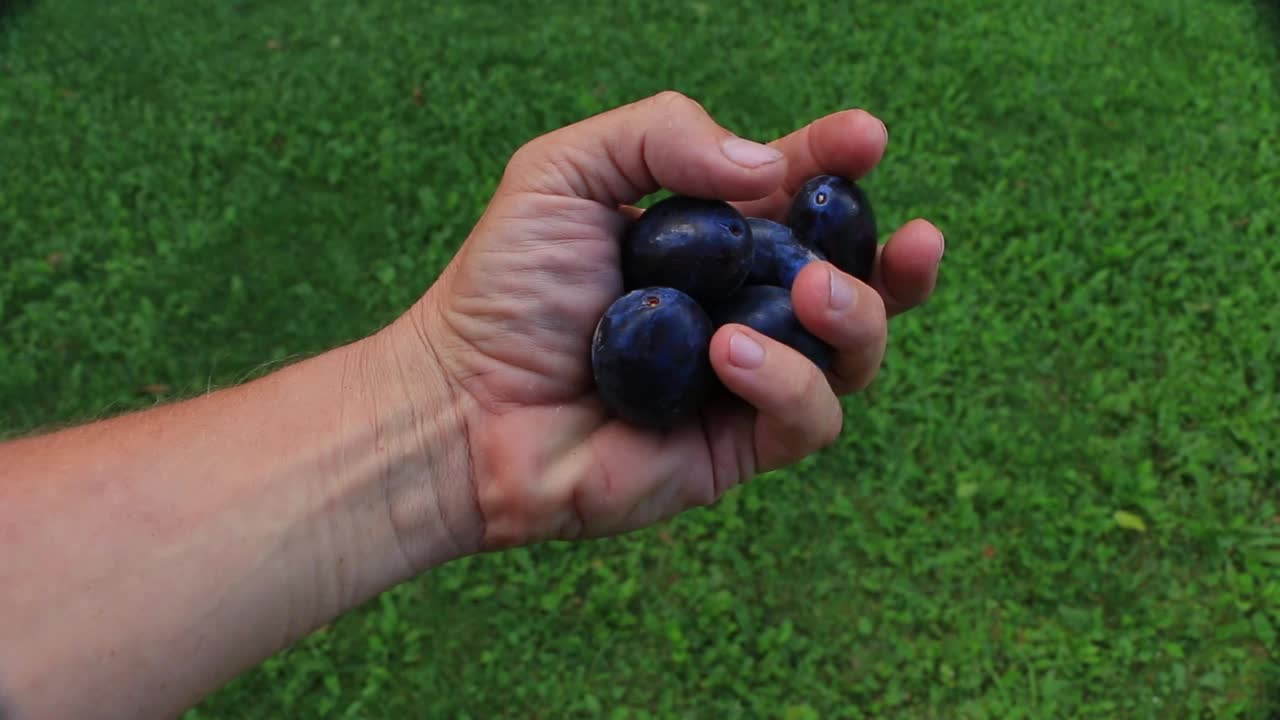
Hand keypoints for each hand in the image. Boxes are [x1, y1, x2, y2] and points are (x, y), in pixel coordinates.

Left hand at [388, 91, 943, 558]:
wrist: (460, 405)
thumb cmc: (503, 289)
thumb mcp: (564, 172)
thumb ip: (661, 134)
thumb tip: (769, 169)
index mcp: (709, 239)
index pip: (797, 195)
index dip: (838, 163)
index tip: (866, 136)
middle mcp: (740, 307)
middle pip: (856, 280)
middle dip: (898, 258)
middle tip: (911, 237)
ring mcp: (745, 381)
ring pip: (855, 352)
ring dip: (856, 316)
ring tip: (813, 291)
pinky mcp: (737, 448)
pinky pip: (809, 417)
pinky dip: (787, 380)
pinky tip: (729, 354)